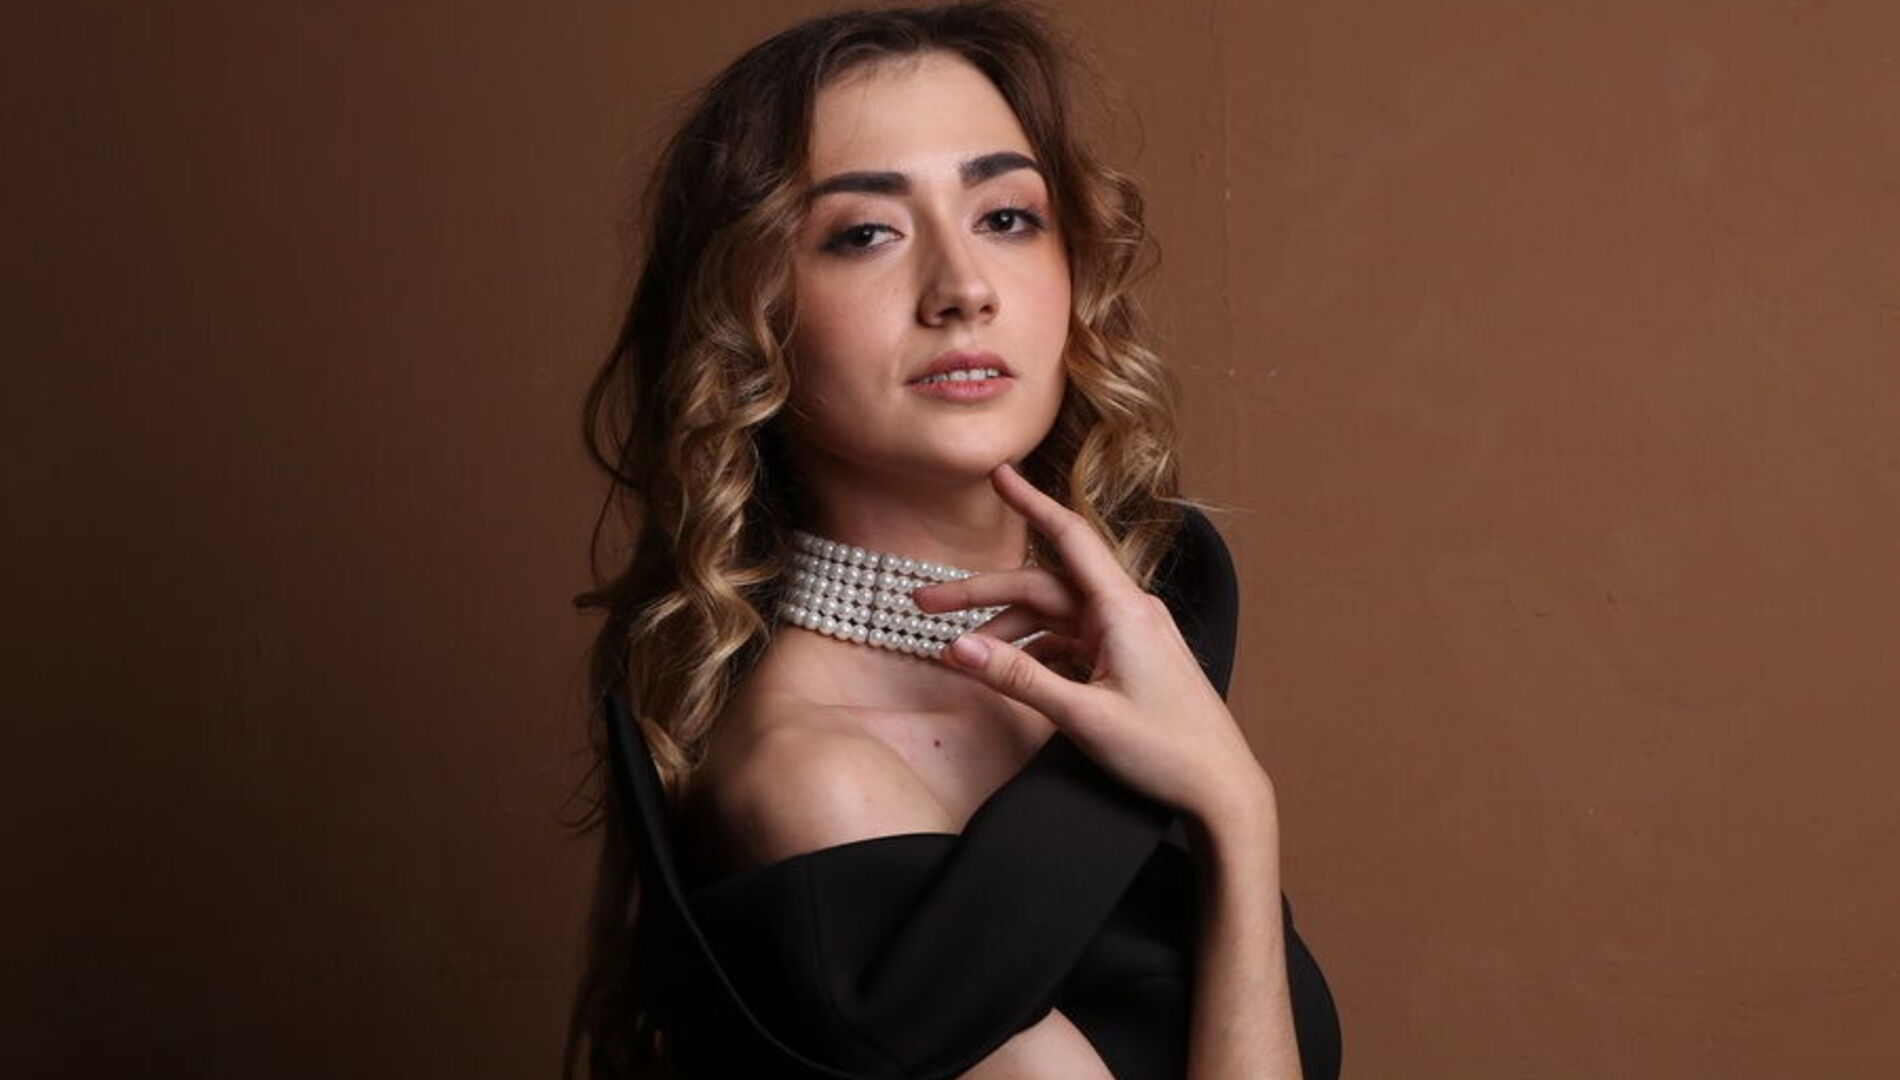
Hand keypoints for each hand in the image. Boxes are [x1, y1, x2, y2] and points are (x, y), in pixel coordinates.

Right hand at [911, 462, 1273, 825]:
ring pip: (1054, 614)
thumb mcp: (1082, 717)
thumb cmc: (1166, 753)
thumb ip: (1018, 678)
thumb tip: (957, 649)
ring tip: (960, 651)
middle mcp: (1128, 611)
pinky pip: (1073, 639)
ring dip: (1007, 627)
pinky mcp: (1130, 657)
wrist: (1223, 789)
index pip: (1068, 537)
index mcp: (1123, 610)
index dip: (1029, 501)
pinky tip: (1008, 667)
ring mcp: (1130, 634)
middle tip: (924, 602)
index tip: (999, 471)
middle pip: (1043, 585)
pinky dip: (1037, 648)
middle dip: (982, 593)